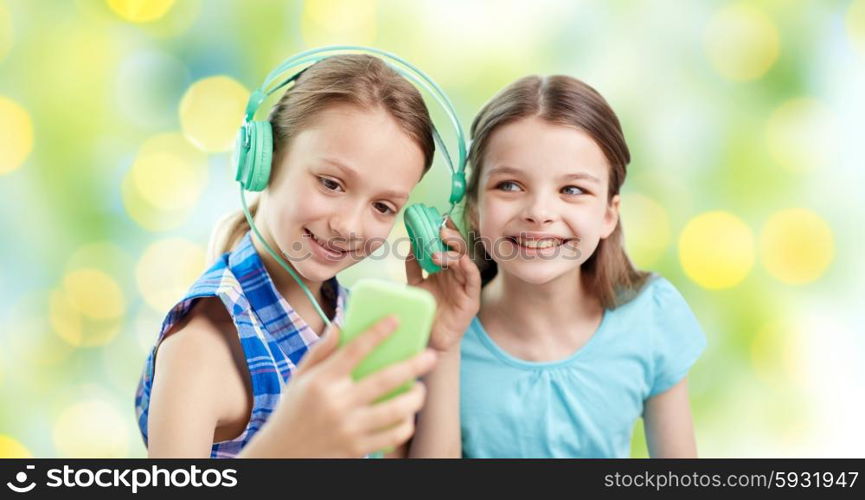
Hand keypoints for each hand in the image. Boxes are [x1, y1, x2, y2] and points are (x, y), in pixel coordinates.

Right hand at [248, 316, 437, 457]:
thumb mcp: (298, 378)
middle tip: (431, 356)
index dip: (377, 332)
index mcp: (322, 381)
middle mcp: (337, 404)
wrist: (281, 456)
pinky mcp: (357, 449)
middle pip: (385, 380)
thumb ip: (320, 351)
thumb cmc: (292, 411)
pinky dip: (405, 425)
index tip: (396, 320)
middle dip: (413, 365)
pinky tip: (407, 416)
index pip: (354, 350)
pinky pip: (392, 436)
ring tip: (419, 389)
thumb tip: (340, 325)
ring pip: (395, 410)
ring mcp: (349, 428)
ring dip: (415, 398)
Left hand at [405, 216, 480, 352]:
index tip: (434, 218)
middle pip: (458, 248)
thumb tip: (410, 243)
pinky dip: (467, 267)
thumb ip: (413, 266)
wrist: (430, 338)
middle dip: (451, 236)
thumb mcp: (415, 285)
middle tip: (439, 227)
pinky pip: (472, 279)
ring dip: (454, 251)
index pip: (446, 244)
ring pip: (464, 260)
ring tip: (438, 248)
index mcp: (444, 268)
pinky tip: (459, 260)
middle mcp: (456, 274)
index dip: (443, 230)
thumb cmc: (427, 311)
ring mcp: (465, 285)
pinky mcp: (471, 299)